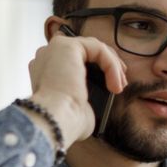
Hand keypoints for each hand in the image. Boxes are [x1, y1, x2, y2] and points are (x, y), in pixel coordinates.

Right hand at [26, 31, 126, 147]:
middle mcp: (47, 56)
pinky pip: (98, 49)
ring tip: (121, 85)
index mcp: (44, 71)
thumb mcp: (77, 106)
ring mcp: (55, 49)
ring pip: (94, 48)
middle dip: (107, 64)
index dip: (96, 69)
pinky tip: (115, 84)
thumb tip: (102, 98)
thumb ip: (86, 95)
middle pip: (85, 51)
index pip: (74, 60)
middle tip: (121, 82)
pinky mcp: (68, 46)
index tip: (111, 85)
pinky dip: (111, 65)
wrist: (55, 121)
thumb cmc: (64, 121)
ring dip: (112, 65)